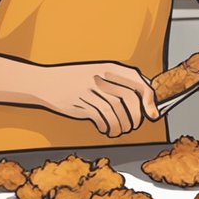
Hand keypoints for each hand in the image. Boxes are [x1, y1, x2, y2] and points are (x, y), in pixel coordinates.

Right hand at [33, 62, 160, 136]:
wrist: (45, 82)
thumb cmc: (75, 79)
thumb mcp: (96, 73)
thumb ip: (117, 82)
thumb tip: (142, 99)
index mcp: (107, 67)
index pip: (136, 80)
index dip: (148, 97)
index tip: (152, 112)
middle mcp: (100, 77)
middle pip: (128, 98)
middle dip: (136, 116)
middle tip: (134, 125)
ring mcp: (89, 90)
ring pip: (115, 111)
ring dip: (122, 125)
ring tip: (120, 130)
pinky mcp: (80, 104)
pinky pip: (101, 118)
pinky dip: (108, 126)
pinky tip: (107, 129)